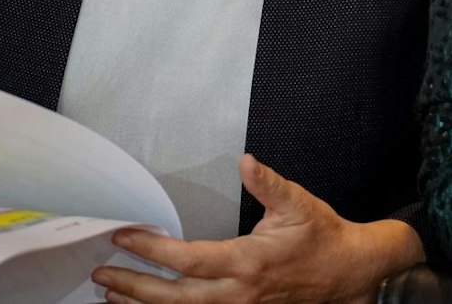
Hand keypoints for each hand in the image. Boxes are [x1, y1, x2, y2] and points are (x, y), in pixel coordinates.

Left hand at [93, 154, 421, 303]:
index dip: (153, 251)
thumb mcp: (298, 203)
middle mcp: (239, 293)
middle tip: (102, 273)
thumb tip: (246, 161)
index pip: (189, 261)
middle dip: (134, 286)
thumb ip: (268, 183)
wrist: (349, 273)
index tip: (125, 237)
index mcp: (249, 262)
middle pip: (175, 298)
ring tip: (112, 294)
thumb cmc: (323, 236)